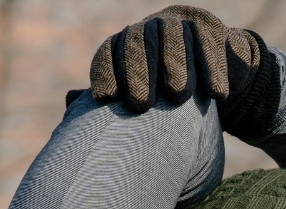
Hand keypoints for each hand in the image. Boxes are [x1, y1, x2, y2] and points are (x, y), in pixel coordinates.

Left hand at [90, 5, 279, 136]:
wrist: (216, 73)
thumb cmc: (168, 92)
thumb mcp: (140, 96)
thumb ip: (110, 97)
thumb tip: (69, 101)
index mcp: (126, 45)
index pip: (109, 52)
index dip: (105, 72)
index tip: (106, 99)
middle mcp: (149, 30)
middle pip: (137, 42)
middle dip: (137, 72)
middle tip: (141, 105)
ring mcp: (179, 26)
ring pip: (173, 37)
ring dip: (175, 66)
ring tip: (178, 97)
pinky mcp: (210, 29)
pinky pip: (208, 44)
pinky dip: (211, 68)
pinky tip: (214, 94)